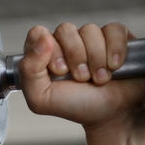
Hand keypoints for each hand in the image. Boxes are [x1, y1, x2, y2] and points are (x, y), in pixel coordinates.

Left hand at [19, 22, 144, 132]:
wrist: (111, 115)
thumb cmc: (76, 106)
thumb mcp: (41, 99)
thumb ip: (28, 71)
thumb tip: (41, 39)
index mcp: (43, 55)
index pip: (37, 34)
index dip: (48, 49)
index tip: (60, 71)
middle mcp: (65, 43)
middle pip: (65, 29)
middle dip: (75, 56)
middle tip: (82, 78)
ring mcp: (90, 38)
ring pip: (89, 30)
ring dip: (96, 58)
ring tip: (99, 78)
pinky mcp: (115, 37)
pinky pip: (114, 29)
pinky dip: (115, 49)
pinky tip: (114, 66)